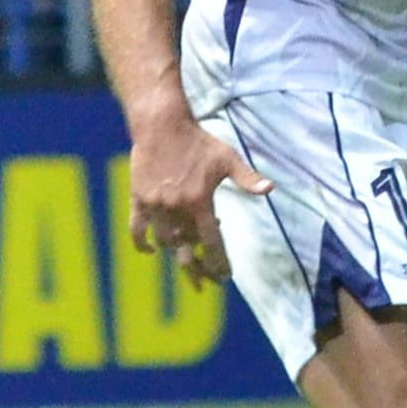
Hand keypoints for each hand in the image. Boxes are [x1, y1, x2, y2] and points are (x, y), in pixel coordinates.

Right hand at [127, 108, 265, 284]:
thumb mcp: (227, 158)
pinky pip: (136, 230)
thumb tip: (270, 189)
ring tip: (187, 260)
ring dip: (177, 253)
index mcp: (200, 202)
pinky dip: (142, 243)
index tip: (225, 276)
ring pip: (165, 242)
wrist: (161, 126)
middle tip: (207, 281)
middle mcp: (176, 209)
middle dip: (198, 269)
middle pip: (187, 250)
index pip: (211, 243)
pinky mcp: (138, 200)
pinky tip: (151, 251)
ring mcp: (155, 207)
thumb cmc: (198, 142)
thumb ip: (247, 178)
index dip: (218, 263)